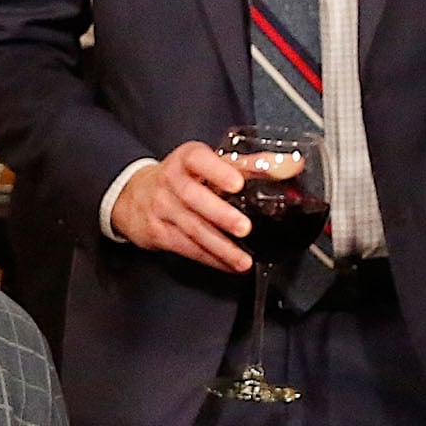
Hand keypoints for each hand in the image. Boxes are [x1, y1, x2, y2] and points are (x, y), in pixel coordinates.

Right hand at [113, 141, 253, 272]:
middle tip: (244, 227)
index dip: (217, 171)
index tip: (236, 183)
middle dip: (220, 215)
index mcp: (186, 159)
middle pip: (194, 198)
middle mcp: (171, 181)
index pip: (199, 160)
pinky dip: (211, 259)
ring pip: (192, 229)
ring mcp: (162, 208)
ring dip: (220, 247)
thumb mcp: (207, 164)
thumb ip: (248, 165)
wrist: (134, 195)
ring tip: (243, 259)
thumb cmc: (181, 177)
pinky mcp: (158, 233)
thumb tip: (291, 166)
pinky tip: (229, 265)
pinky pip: (187, 248)